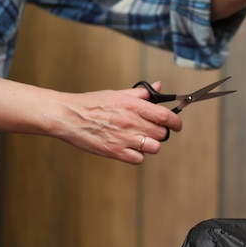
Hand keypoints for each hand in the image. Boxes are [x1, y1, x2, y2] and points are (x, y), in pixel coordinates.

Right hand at [58, 82, 182, 163]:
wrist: (67, 116)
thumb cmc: (91, 104)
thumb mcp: (118, 93)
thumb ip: (141, 93)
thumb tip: (158, 87)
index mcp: (132, 105)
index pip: (164, 115)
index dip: (176, 122)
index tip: (177, 124)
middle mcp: (130, 122)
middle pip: (161, 133)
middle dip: (161, 133)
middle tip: (153, 130)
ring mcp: (123, 138)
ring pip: (153, 147)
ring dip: (151, 144)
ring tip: (142, 140)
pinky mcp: (114, 151)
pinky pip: (138, 159)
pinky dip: (138, 155)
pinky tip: (131, 148)